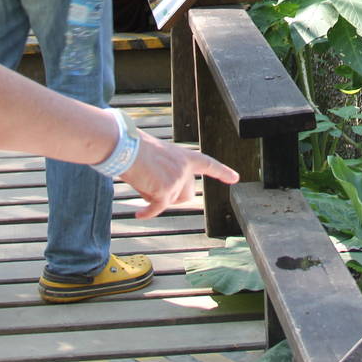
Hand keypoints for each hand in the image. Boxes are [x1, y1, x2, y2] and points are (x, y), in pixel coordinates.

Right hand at [120, 135, 238, 218]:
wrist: (126, 146)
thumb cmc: (135, 148)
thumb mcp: (157, 157)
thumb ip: (166, 172)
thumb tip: (162, 196)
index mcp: (184, 156)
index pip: (208, 164)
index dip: (222, 171)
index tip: (235, 178)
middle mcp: (184, 169)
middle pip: (186, 195)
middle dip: (172, 196)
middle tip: (152, 182)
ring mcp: (177, 180)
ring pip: (169, 201)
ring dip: (155, 197)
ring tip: (142, 178)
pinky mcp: (166, 191)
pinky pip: (158, 208)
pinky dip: (148, 212)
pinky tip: (139, 214)